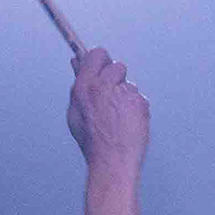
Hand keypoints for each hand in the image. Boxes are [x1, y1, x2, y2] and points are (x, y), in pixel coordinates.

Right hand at [68, 47, 149, 172]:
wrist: (112, 160)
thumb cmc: (92, 140)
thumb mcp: (75, 111)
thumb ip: (78, 84)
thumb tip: (76, 62)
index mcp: (84, 87)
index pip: (97, 55)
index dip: (101, 60)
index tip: (102, 66)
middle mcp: (103, 86)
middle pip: (116, 65)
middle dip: (116, 77)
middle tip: (112, 96)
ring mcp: (123, 93)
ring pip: (129, 84)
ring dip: (126, 95)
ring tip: (118, 116)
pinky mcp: (139, 102)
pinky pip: (139, 98)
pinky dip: (136, 108)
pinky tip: (128, 123)